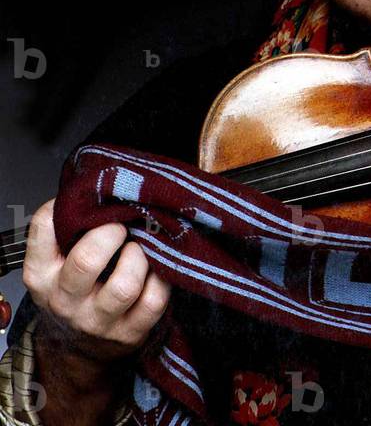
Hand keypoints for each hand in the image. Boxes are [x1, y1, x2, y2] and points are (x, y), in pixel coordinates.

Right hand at [23, 199, 170, 364]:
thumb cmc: (75, 290)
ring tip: (139, 248)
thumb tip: (101, 189)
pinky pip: (154, 301)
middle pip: (88, 260)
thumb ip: (69, 231)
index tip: (89, 202)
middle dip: (112, 233)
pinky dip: (162, 279)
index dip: (67, 207)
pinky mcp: (130, 332)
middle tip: (122, 226)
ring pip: (125, 285)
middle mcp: (65, 299)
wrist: (78, 347)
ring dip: (139, 257)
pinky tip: (158, 269)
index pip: (44, 230)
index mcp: (42, 274)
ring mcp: (98, 320)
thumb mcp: (56, 263)